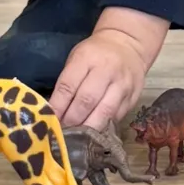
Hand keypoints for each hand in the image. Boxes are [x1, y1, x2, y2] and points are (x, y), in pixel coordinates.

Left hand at [49, 8, 168, 129]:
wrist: (128, 45)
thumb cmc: (95, 54)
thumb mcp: (77, 58)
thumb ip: (67, 82)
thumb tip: (55, 112)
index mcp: (87, 58)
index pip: (68, 86)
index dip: (58, 106)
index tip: (50, 121)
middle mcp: (107, 71)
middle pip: (86, 101)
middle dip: (72, 120)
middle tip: (62, 133)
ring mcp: (123, 85)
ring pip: (104, 113)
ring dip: (88, 129)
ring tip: (77, 139)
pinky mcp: (133, 97)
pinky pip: (116, 117)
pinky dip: (102, 127)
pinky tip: (93, 134)